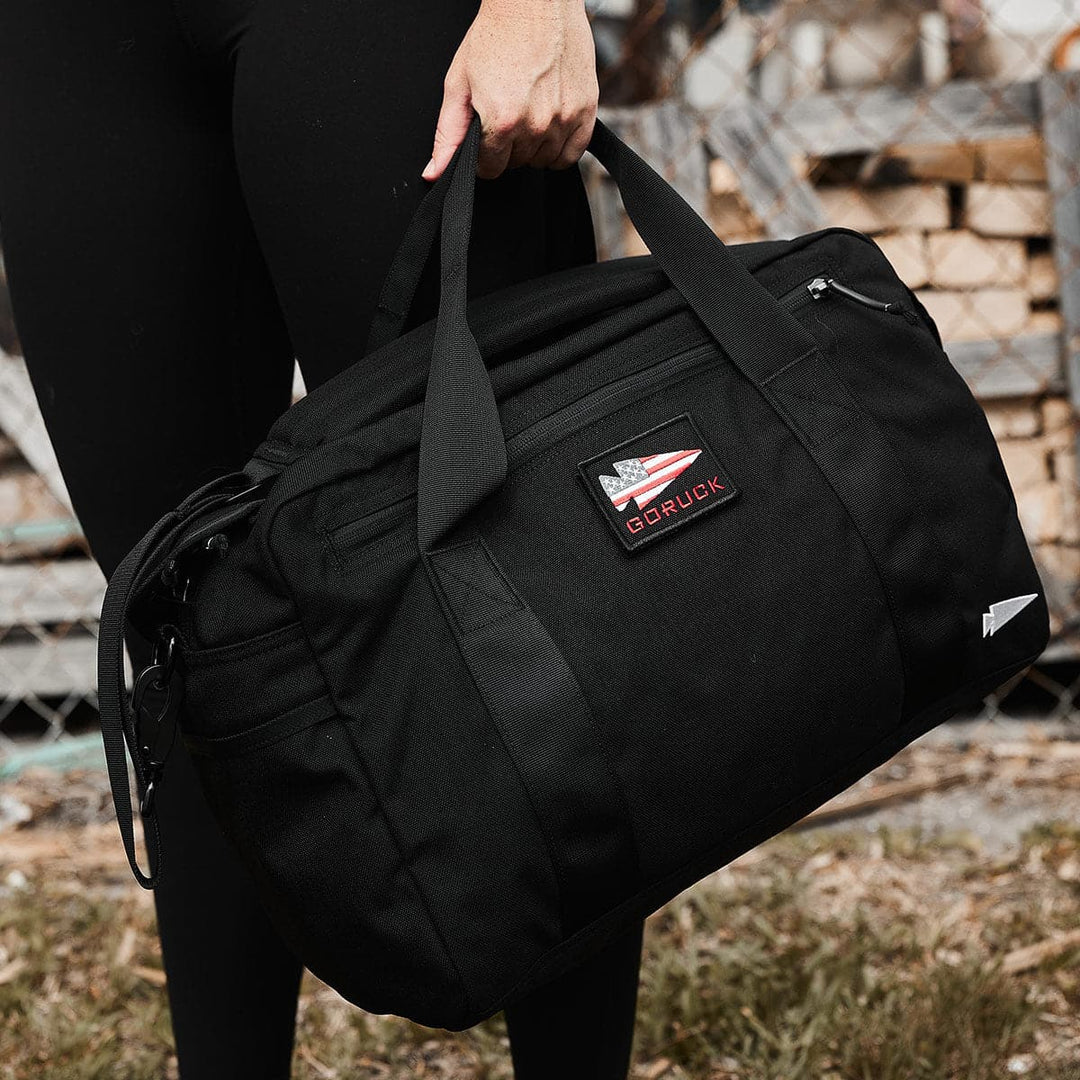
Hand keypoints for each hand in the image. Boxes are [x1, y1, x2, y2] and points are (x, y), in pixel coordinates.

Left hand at [421, 0, 598, 180]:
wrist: (535, 1)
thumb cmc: (495, 35)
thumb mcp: (459, 83)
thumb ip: (448, 134)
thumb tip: (434, 173)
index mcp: (502, 120)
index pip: (490, 168)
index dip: (483, 153)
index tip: (485, 134)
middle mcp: (536, 125)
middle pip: (517, 163)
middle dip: (508, 146)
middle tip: (506, 112)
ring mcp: (564, 119)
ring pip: (544, 160)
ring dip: (534, 147)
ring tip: (527, 113)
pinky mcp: (587, 111)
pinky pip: (572, 154)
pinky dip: (560, 149)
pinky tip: (549, 127)